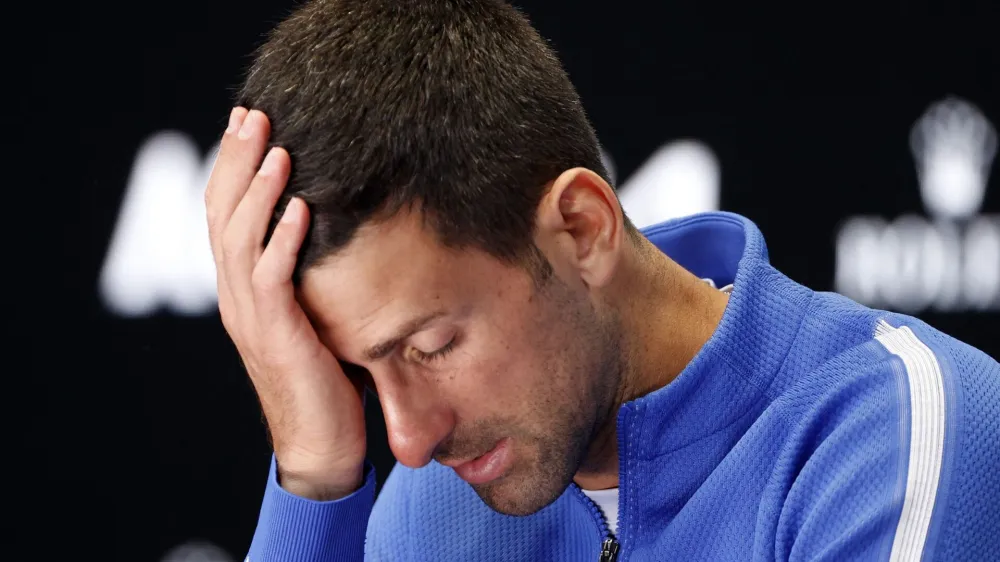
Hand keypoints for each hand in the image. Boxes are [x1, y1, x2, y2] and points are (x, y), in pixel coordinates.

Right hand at [205, 107, 366, 498]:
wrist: (322, 445)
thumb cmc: (326, 378)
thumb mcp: (315, 313)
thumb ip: (312, 273)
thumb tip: (338, 226)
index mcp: (243, 288)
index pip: (226, 213)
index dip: (234, 166)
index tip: (249, 121)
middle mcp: (237, 296)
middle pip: (224, 214)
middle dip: (238, 161)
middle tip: (253, 114)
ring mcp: (250, 317)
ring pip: (241, 240)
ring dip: (260, 191)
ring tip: (278, 148)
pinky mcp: (275, 337)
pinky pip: (271, 280)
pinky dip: (283, 242)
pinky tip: (301, 208)